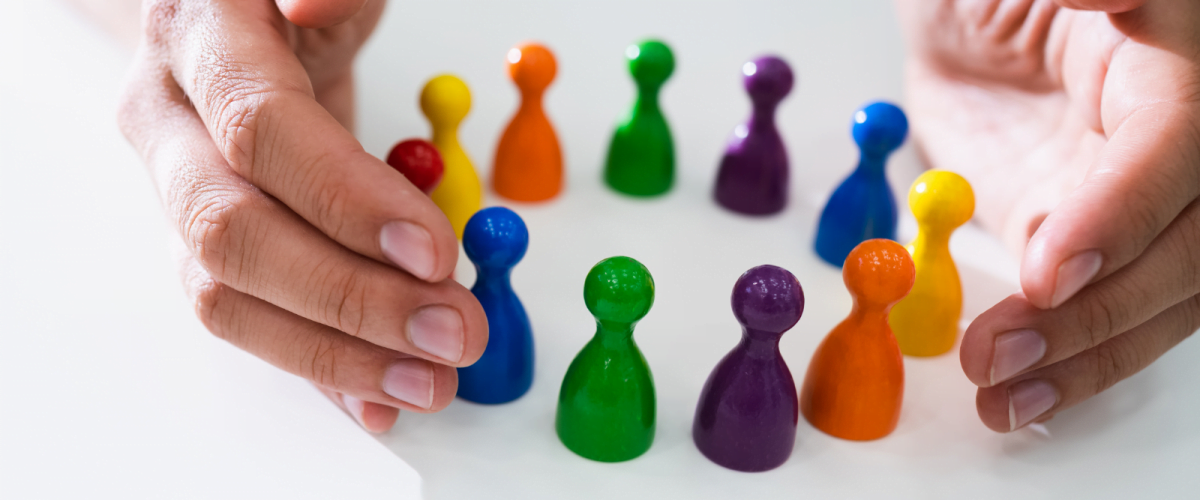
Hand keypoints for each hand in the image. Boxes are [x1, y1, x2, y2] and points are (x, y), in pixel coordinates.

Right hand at [118, 0, 487, 432]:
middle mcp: (170, 122)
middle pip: (234, 233)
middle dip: (350, 297)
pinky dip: (317, 366)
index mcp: (198, 39)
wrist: (241, 18)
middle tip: (450, 329)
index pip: (261, 131)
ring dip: (335, 353)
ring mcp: (179, 190)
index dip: (346, 199)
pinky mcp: (208, 245)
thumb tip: (315, 4)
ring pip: (227, 295)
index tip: (433, 250)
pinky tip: (376, 398)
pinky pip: (249, 318)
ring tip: (429, 381)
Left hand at [898, 0, 1199, 430]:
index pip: (1177, 144)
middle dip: (1099, 306)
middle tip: (1004, 344)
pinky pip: (1118, 315)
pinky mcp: (1105, 245)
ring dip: (1084, 353)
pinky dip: (1071, 364)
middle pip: (1188, 241)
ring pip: (1164, 294)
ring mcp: (1152, 199)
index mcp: (1180, 53)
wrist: (967, 21)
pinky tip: (1022, 400)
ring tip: (1000, 387)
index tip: (1047, 267)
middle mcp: (1183, 135)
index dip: (1121, 213)